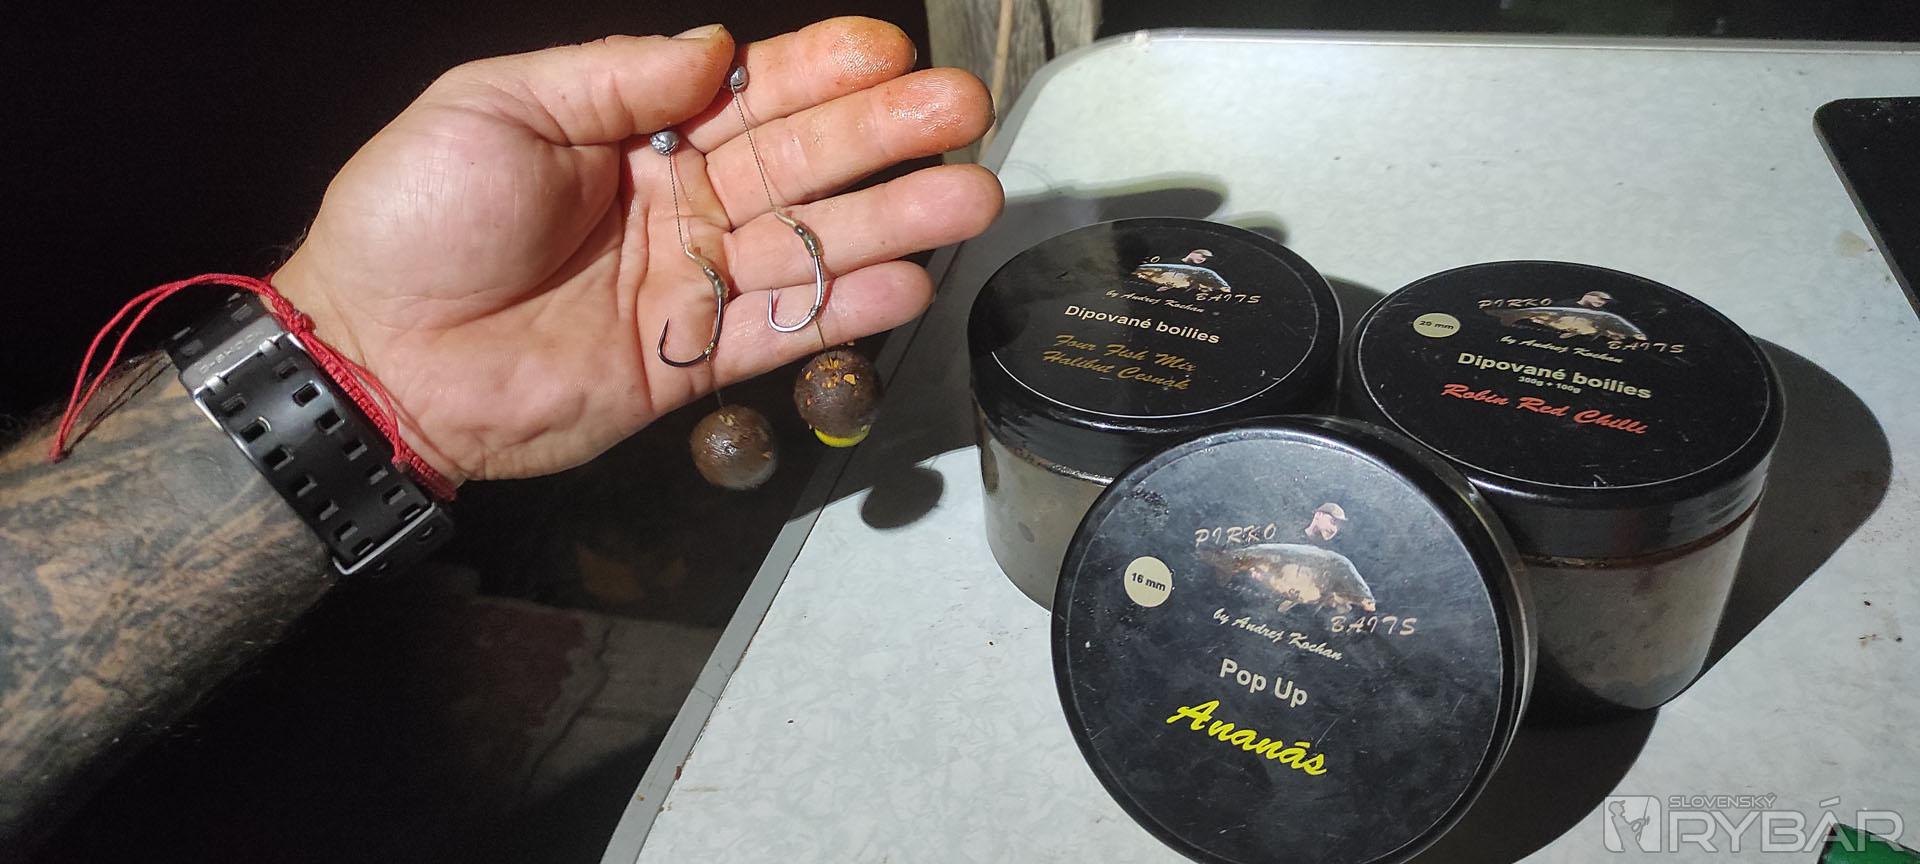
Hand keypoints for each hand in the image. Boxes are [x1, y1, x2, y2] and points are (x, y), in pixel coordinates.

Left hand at [273, 18, 1000, 483]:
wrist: (373, 357)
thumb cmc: (411, 220)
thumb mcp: (495, 107)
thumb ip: (612, 76)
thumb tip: (716, 48)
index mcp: (632, 132)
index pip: (750, 93)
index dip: (821, 69)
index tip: (887, 51)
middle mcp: (677, 203)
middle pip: (801, 162)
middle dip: (885, 135)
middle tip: (962, 111)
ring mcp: (689, 283)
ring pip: (809, 244)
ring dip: (893, 220)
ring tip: (970, 195)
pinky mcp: (689, 360)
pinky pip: (781, 330)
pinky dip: (844, 310)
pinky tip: (910, 282)